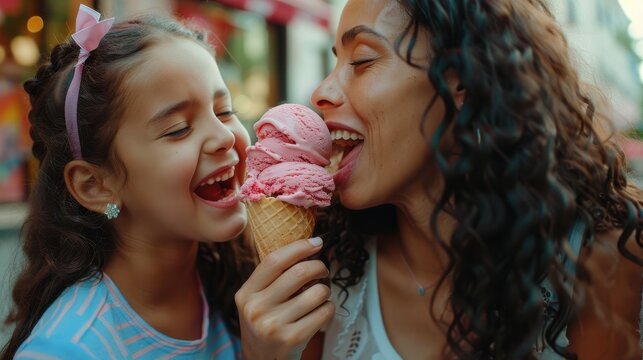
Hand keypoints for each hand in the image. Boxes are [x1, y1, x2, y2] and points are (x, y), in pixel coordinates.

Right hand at [235, 237, 334, 359]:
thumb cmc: (265, 323)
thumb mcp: (256, 299)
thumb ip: (272, 276)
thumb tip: (307, 246)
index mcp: (246, 293)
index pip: (274, 260)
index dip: (299, 247)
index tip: (316, 243)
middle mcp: (256, 308)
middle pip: (299, 272)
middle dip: (319, 267)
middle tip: (323, 270)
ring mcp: (273, 325)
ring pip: (317, 292)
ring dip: (326, 290)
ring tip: (320, 295)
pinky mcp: (292, 339)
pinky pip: (324, 312)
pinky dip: (329, 308)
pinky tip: (321, 311)